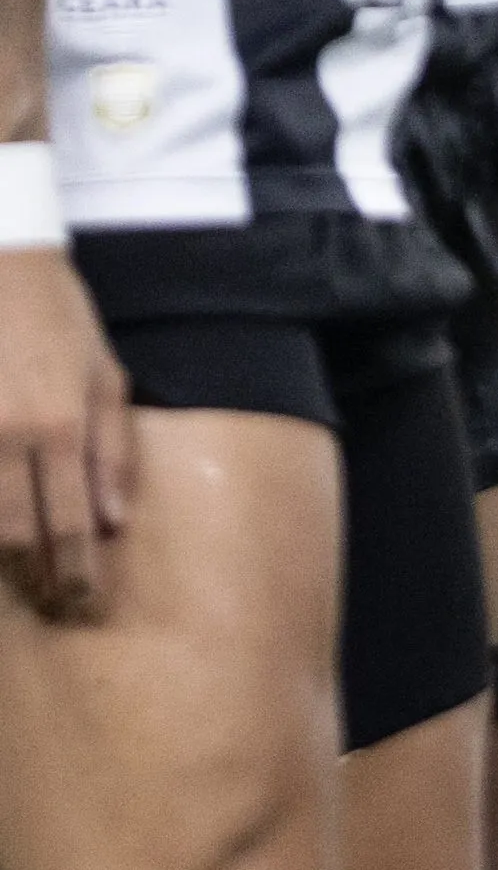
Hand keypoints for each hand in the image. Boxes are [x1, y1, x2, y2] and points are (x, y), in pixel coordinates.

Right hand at [0, 248, 133, 621]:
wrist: (0, 261)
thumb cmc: (59, 320)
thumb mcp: (106, 377)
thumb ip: (111, 450)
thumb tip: (113, 522)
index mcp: (60, 426)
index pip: (69, 524)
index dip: (74, 571)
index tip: (81, 602)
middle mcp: (8, 437)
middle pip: (15, 534)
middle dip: (34, 579)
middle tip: (51, 608)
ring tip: (15, 588)